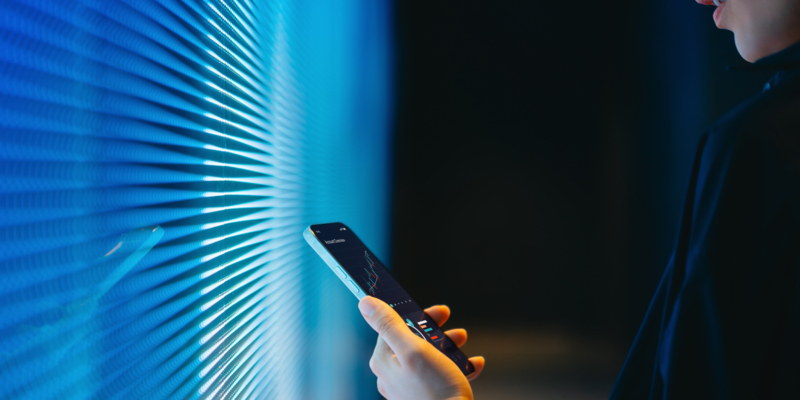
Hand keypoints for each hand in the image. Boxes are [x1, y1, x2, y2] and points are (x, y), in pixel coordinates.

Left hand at [358, 296, 484, 399]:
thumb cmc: (436, 390)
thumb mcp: (414, 349)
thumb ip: (389, 324)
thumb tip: (365, 303)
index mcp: (384, 361)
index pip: (394, 326)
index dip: (416, 316)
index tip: (436, 312)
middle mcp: (391, 375)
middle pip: (412, 341)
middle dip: (435, 331)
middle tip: (452, 326)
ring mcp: (407, 388)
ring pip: (427, 357)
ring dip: (447, 346)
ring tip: (462, 342)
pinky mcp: (422, 397)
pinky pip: (437, 375)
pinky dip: (455, 367)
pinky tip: (471, 363)